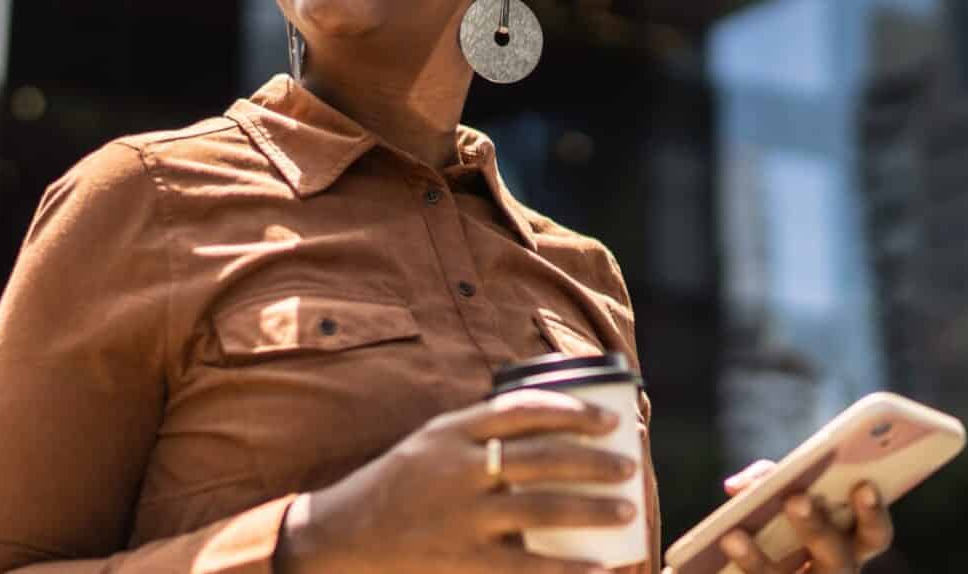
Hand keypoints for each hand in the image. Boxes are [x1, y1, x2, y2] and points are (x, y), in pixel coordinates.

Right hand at [276, 389, 640, 573]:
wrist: (338, 538)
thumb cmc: (395, 488)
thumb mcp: (428, 444)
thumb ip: (477, 435)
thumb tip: (548, 429)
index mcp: (450, 433)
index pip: (522, 409)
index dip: (572, 410)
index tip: (609, 418)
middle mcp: (457, 469)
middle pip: (542, 457)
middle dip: (595, 461)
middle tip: (629, 465)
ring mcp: (460, 517)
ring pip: (543, 507)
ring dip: (593, 508)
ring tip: (625, 510)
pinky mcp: (462, 561)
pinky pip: (528, 565)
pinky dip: (568, 568)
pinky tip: (598, 569)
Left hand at [703, 460, 893, 573]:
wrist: (749, 569)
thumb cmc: (779, 528)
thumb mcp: (780, 501)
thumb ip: (766, 483)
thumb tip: (737, 486)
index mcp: (849, 545)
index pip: (874, 535)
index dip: (873, 513)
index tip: (864, 485)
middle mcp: (834, 572)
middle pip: (835, 556)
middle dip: (816, 526)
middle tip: (796, 499)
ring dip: (757, 559)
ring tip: (731, 536)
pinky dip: (738, 565)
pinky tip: (717, 547)